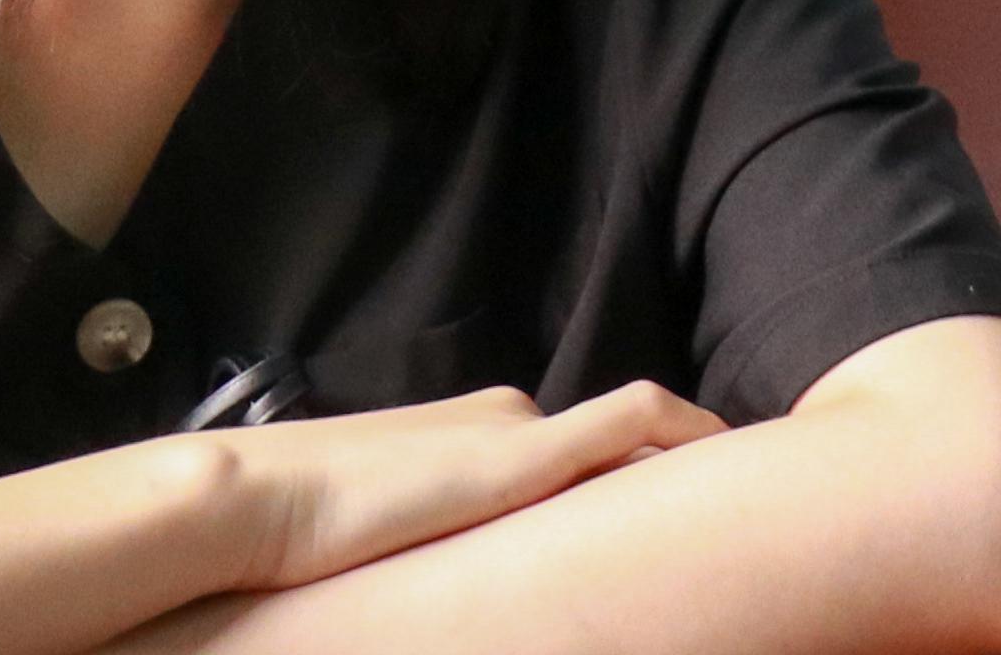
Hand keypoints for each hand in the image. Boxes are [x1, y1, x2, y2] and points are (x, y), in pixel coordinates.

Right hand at [199, 381, 707, 591]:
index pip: (564, 448)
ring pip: (631, 436)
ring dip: (682, 460)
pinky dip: (684, 430)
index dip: (614, 477)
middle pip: (606, 445)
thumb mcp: (368, 539)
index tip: (655, 511)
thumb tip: (417, 580)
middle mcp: (505, 419)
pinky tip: (725, 452)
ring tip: (742, 492)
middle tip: (715, 518)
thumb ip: (416, 548)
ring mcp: (520, 430)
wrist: (258, 500)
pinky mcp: (529, 449)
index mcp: (470, 436)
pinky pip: (636, 423)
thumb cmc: (296, 532)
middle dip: (660, 477)